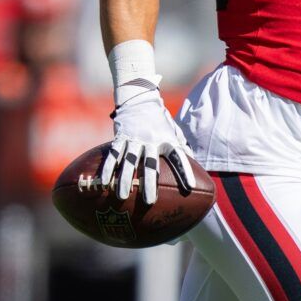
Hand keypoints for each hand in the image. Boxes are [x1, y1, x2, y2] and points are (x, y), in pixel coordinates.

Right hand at [100, 90, 194, 205]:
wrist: (139, 98)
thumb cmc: (159, 120)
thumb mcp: (173, 131)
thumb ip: (182, 146)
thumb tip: (196, 163)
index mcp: (167, 140)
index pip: (178, 157)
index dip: (185, 171)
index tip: (190, 187)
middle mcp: (151, 140)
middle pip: (150, 164)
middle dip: (149, 183)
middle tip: (149, 201)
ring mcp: (135, 138)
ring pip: (129, 161)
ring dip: (125, 179)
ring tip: (122, 196)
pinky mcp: (121, 136)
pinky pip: (113, 154)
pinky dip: (108, 168)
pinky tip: (104, 182)